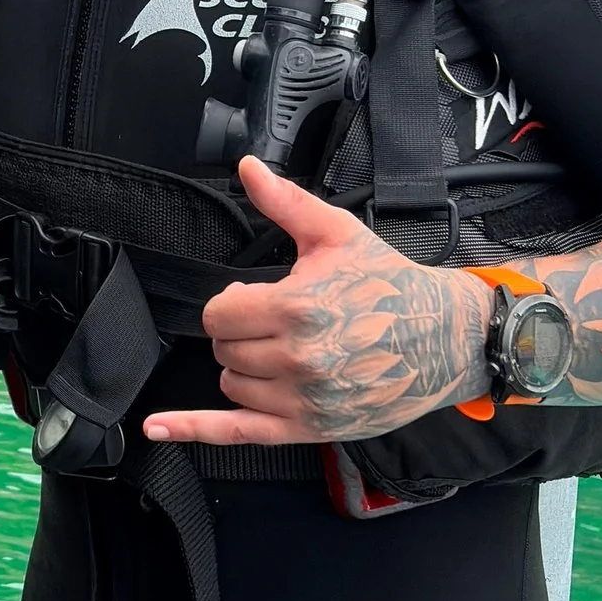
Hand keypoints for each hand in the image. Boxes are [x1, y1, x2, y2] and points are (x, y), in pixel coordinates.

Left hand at [142, 158, 491, 447]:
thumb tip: (248, 167)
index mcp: (297, 308)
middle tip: (278, 323)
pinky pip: (236, 433)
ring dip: (245, 368)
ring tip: (284, 352)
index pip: (219, 313)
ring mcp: (302, 400)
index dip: (231, 303)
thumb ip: (285, 203)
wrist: (444, 339)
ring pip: (231, 384)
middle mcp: (297, 359)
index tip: (254, 298)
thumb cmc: (391, 286)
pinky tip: (157, 426)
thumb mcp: (337, 234)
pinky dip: (192, 429)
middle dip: (241, 332)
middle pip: (223, 348)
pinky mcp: (310, 429)